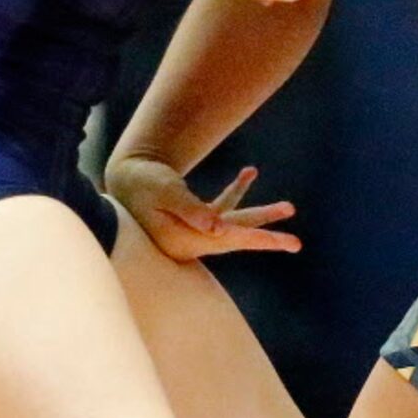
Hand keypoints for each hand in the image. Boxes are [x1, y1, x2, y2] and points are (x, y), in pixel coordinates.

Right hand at [104, 158, 299, 259]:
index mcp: (185, 241)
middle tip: (297, 244)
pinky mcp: (193, 218)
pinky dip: (235, 192)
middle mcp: (193, 240)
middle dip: (267, 234)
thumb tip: (219, 230)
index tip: (287, 242)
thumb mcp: (165, 193)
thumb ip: (191, 210)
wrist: (121, 178)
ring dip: (259, 212)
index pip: (230, 240)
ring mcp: (194, 231)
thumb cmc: (141, 183)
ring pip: (234, 222)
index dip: (259, 238)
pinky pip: (220, 207)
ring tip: (289, 207)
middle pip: (237, 237)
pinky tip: (250, 172)